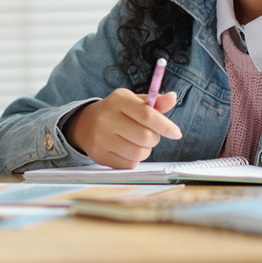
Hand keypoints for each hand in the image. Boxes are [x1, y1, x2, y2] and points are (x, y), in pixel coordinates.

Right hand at [64, 89, 180, 168]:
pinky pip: (129, 164)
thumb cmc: (117, 112)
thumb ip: (155, 102)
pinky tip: (126, 149)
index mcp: (119, 100)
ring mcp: (101, 138)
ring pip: (139, 153)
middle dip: (154, 138)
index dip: (165, 126)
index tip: (176, 133)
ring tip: (137, 142)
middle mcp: (107, 118)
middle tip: (150, 135)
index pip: (147, 115)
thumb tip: (173, 97)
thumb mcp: (133, 102)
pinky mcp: (99, 155)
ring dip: (145, 150)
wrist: (85, 124)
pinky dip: (133, 159)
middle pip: (145, 137)